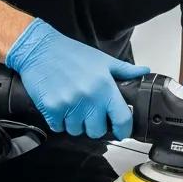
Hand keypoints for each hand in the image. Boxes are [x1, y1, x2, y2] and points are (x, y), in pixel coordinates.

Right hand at [7, 19, 149, 139]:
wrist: (39, 49)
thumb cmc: (70, 54)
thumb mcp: (102, 60)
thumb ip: (124, 70)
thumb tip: (143, 72)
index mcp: (105, 88)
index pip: (122, 120)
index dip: (123, 130)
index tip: (121, 132)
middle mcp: (89, 99)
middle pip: (97, 132)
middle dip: (94, 126)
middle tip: (89, 114)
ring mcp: (69, 105)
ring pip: (77, 131)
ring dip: (75, 124)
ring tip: (73, 107)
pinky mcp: (51, 109)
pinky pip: (59, 127)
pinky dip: (59, 121)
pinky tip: (60, 107)